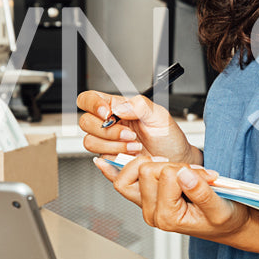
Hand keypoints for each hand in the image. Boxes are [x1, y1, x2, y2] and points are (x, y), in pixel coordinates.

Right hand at [76, 90, 200, 165]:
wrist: (174, 160)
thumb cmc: (168, 137)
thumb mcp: (159, 115)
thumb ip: (140, 105)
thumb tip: (119, 107)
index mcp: (118, 107)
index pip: (90, 99)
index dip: (92, 104)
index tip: (107, 113)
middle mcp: (109, 124)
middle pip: (85, 122)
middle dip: (107, 130)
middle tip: (129, 134)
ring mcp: (107, 142)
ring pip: (90, 141)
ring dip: (113, 145)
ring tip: (135, 146)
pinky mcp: (109, 159)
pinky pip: (100, 158)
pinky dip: (116, 157)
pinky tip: (131, 156)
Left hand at [95, 155, 247, 240]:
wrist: (227, 227)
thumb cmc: (225, 221)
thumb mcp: (220, 209)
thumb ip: (202, 192)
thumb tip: (184, 174)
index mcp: (168, 217)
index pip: (166, 176)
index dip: (187, 170)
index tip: (206, 176)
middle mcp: (153, 213)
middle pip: (147, 170)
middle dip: (173, 165)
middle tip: (194, 173)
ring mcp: (148, 206)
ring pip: (136, 171)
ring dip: (159, 164)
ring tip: (181, 171)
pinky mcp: (147, 198)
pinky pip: (123, 183)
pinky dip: (115, 171)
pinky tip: (104, 164)